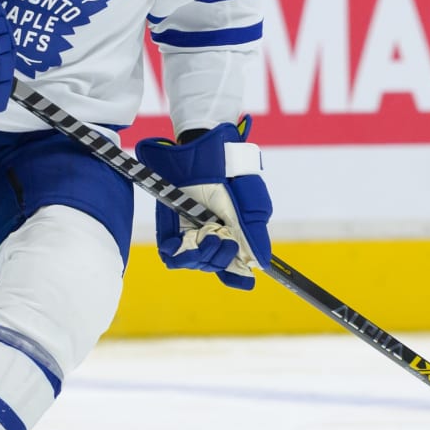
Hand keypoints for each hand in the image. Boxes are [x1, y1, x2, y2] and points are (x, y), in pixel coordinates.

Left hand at [134, 119, 272, 289]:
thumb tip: (261, 263)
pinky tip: (186, 240)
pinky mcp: (169, 225)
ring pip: (193, 263)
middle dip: (220, 259)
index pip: (232, 264)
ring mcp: (188, 231)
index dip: (236, 276)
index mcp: (230, 231)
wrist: (202, 147)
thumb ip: (254, 234)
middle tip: (224, 239)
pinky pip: (170, 253)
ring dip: (203, 256)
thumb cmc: (230, 170)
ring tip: (210, 235)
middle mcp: (209, 234)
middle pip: (213, 265)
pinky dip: (178, 252)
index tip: (244, 281)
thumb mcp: (250, 203)